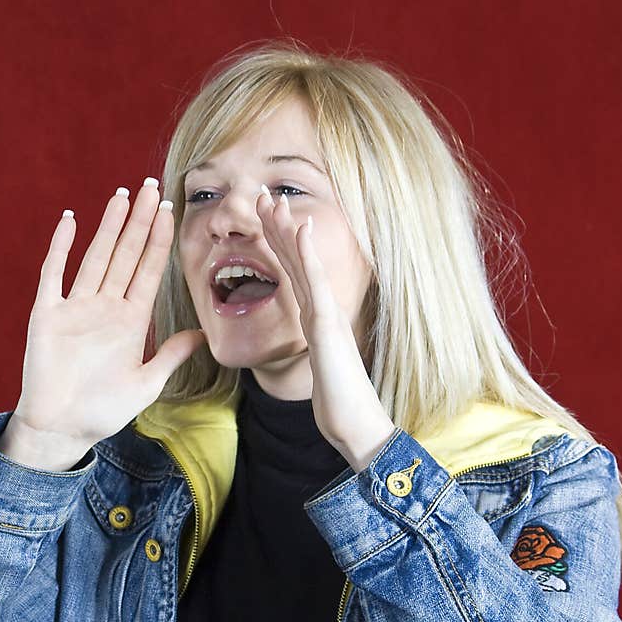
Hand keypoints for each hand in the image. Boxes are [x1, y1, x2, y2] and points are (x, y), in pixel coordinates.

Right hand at [2, 181, 207, 462]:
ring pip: (96, 256)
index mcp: (131, 321)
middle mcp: (105, 307)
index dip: (160, 241)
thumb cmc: (103, 411)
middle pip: (126, 255)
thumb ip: (171, 355)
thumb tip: (204, 333)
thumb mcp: (147, 384)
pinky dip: (60, 247)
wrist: (61, 429)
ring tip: (123, 195)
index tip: (171, 212)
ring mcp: (75, 307)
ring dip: (109, 226)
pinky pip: (53, 274)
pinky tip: (70, 220)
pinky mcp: (47, 314)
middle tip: (152, 187)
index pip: (149, 271)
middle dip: (140, 222)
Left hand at [256, 187, 395, 472]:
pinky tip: (300, 227)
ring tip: (274, 200)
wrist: (357, 426)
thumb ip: (313, 351)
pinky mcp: (327, 327)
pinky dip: (306, 254)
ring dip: (288, 229)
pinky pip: (314, 284)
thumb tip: (308, 344)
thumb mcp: (318, 370)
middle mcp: (322, 311)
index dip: (279, 244)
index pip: (292, 275)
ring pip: (303, 263)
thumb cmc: (338, 404)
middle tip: (264, 195)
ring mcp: (326, 315)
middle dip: (279, 227)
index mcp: (315, 320)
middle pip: (296, 261)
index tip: (265, 217)